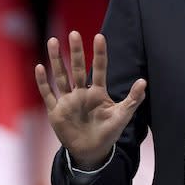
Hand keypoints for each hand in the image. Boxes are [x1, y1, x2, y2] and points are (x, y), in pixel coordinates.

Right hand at [34, 31, 146, 169]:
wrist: (92, 152)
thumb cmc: (109, 132)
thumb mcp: (122, 116)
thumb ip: (132, 99)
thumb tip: (144, 81)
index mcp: (98, 92)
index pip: (99, 68)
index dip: (99, 53)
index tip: (100, 36)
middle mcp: (82, 92)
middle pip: (77, 68)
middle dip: (76, 52)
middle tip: (74, 33)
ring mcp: (68, 101)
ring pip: (61, 76)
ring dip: (56, 60)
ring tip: (52, 41)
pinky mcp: (56, 112)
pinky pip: (48, 94)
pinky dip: (44, 81)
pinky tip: (40, 67)